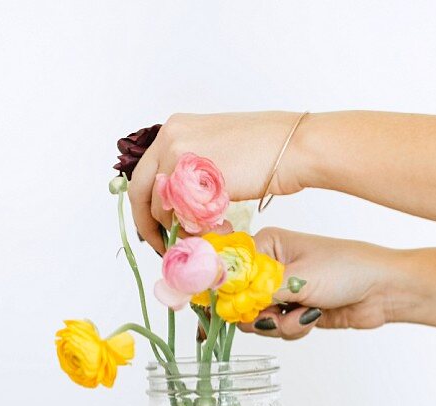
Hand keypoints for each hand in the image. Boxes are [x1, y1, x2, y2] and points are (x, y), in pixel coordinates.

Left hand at [129, 112, 305, 253]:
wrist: (294, 147)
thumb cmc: (270, 150)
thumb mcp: (219, 152)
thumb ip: (194, 171)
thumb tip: (182, 204)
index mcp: (175, 129)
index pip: (146, 173)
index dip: (148, 205)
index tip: (158, 227)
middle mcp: (170, 138)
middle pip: (142, 191)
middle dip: (150, 224)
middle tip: (163, 246)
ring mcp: (179, 155)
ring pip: (161, 207)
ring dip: (178, 230)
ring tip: (204, 238)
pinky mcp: (193, 176)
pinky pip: (181, 214)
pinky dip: (192, 230)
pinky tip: (214, 232)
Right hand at [240, 228, 401, 340]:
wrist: (383, 289)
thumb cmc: (347, 269)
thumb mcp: (298, 278)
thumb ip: (258, 291)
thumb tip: (226, 300)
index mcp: (267, 245)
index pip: (230, 270)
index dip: (231, 291)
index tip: (241, 304)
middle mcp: (271, 267)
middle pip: (241, 301)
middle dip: (260, 314)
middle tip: (278, 314)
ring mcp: (284, 291)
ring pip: (260, 320)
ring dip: (281, 324)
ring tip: (305, 313)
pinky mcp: (296, 311)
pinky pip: (279, 329)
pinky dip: (293, 329)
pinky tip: (314, 317)